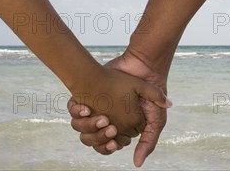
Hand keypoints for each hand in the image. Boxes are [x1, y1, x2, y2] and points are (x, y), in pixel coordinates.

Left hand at [69, 49, 170, 166]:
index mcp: (118, 130)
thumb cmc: (150, 96)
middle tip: (107, 122)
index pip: (106, 146)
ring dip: (88, 125)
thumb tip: (137, 164)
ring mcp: (95, 109)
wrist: (143, 68)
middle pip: (91, 140)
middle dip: (97, 135)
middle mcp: (105, 121)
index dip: (107, 145)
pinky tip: (85, 107)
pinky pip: (73, 110)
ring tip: (100, 116)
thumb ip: (148, 142)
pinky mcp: (87, 96)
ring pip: (81, 128)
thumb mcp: (156, 120)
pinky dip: (76, 111)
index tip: (113, 134)